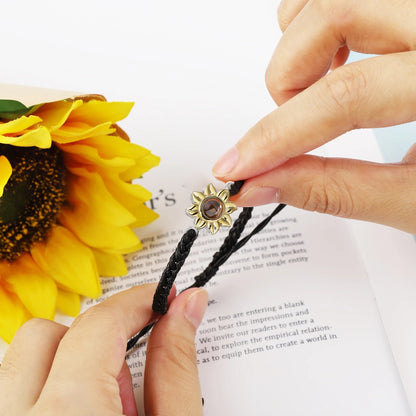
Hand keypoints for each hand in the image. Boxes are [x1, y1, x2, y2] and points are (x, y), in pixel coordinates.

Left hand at [0, 283, 207, 415]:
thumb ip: (176, 367)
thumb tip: (186, 307)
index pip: (98, 325)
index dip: (136, 302)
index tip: (163, 300)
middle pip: (41, 337)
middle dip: (93, 336)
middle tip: (129, 370)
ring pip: (20, 366)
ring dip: (66, 369)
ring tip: (105, 410)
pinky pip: (14, 397)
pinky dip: (46, 396)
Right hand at [213, 0, 415, 232]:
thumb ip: (334, 189)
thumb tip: (262, 183)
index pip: (345, 97)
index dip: (276, 136)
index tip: (238, 166)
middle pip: (335, 12)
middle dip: (287, 76)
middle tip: (288, 122)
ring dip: (299, 41)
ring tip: (312, 88)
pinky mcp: (411, 17)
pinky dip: (318, 21)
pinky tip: (335, 61)